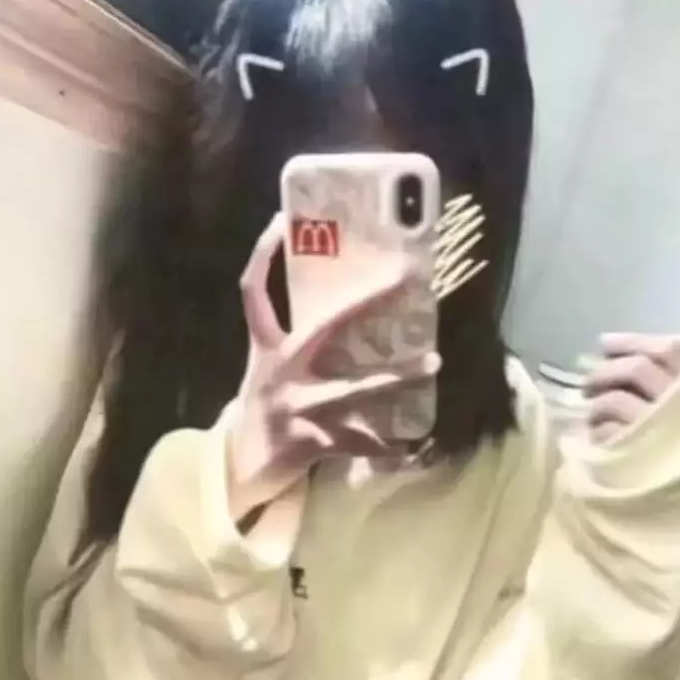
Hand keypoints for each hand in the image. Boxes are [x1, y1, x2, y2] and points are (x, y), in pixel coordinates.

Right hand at [228, 214, 440, 514]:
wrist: (244, 458)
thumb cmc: (264, 399)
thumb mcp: (267, 362)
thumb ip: (291, 333)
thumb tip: (333, 294)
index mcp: (265, 347)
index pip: (254, 292)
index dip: (263, 255)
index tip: (281, 221)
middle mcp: (280, 371)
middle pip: (323, 326)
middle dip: (364, 300)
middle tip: (404, 278)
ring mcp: (298, 407)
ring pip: (355, 388)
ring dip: (397, 376)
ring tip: (435, 361)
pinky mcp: (313, 441)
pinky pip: (360, 442)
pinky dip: (387, 445)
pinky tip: (414, 443)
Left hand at [584, 333, 679, 443]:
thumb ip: (662, 373)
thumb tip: (607, 343)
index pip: (668, 349)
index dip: (631, 342)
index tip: (604, 344)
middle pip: (637, 370)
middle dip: (605, 372)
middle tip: (589, 385)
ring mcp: (661, 430)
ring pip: (616, 400)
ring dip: (597, 405)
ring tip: (595, 415)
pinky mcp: (640, 455)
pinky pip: (607, 432)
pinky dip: (597, 431)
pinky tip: (600, 437)